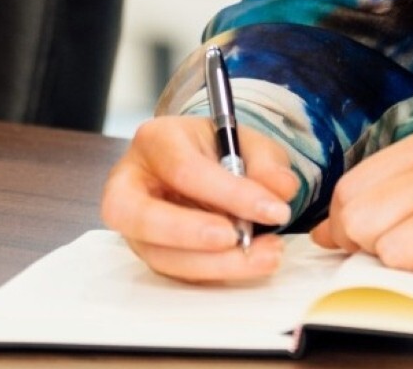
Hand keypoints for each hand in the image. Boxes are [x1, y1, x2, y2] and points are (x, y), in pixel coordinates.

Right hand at [100, 115, 298, 282]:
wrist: (204, 164)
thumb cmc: (220, 149)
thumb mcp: (249, 142)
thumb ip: (267, 162)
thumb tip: (282, 189)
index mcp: (156, 140)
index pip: (184, 170)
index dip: (229, 193)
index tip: (274, 210)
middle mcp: (130, 184)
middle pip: (146, 218)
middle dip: (194, 235)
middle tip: (241, 241)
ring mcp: (134, 224)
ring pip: (160, 255)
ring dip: (213, 264)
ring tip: (262, 258)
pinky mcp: (147, 252)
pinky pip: (175, 270)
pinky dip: (213, 272)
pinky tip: (248, 264)